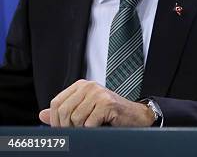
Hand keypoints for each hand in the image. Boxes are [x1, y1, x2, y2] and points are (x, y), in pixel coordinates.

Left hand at [39, 80, 155, 126]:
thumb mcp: (84, 110)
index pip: (56, 103)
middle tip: (78, 131)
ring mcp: (98, 93)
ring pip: (76, 119)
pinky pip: (89, 123)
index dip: (56, 120)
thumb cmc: (109, 113)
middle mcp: (89, 86)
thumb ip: (64, 111)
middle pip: (64, 111)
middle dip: (68, 127)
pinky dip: (93, 129)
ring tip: (92, 126)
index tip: (64, 129)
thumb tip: (42, 114)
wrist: (134, 116)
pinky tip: (101, 125)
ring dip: (82, 129)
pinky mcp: (107, 102)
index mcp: (81, 85)